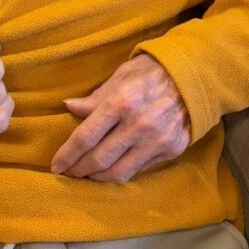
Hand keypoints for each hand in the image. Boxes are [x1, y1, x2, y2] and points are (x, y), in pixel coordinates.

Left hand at [50, 54, 189, 182]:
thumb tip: (69, 107)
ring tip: (87, 175)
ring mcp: (156, 140)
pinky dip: (121, 173)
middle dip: (78, 169)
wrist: (193, 75)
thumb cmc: (150, 71)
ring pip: (118, 172)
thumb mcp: (120, 75)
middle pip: (99, 159)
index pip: (86, 136)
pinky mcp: (171, 150)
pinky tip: (111, 170)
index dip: (67, 154)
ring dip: (97, 178)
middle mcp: (138, 125)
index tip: (56, 165)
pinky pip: (139, 170)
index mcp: (120, 102)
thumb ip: (94, 97)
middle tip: (68, 173)